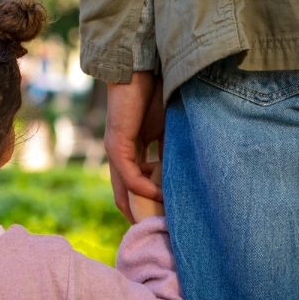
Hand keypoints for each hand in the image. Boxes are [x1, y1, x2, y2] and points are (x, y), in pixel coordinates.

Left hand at [105, 71, 164, 222]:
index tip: (166, 216)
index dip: (148, 202)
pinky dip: (143, 188)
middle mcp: (120, 154)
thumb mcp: (167, 129)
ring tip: (162, 218)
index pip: (136, 185)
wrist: (141, 68)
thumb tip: (182, 175)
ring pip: (125, 190)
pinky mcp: (117, 145)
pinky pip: (128, 176)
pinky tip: (159, 194)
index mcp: (132, 150)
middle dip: (141, 213)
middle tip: (160, 230)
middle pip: (125, 194)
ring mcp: (116, 150)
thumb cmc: (155, 92)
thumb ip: (170, 152)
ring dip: (143, 205)